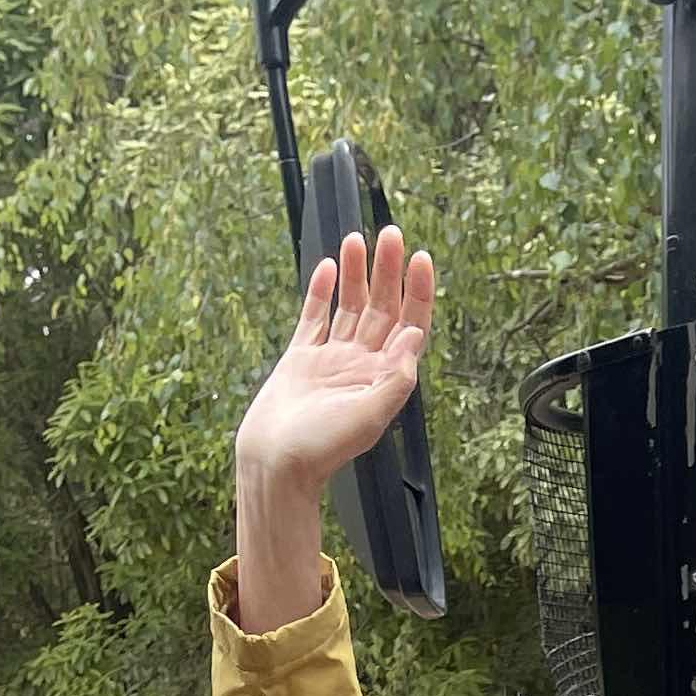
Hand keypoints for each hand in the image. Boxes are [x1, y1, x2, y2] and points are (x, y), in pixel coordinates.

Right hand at [231, 227, 434, 630]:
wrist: (275, 461)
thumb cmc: (321, 448)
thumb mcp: (368, 417)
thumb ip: (395, 379)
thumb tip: (414, 336)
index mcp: (383, 378)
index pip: (409, 326)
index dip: (418, 293)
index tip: (421, 259)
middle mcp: (362, 365)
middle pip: (383, 309)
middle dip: (389, 271)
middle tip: (391, 234)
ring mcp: (332, 359)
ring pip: (350, 306)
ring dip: (357, 273)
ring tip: (358, 239)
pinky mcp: (302, 358)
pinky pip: (316, 317)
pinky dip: (322, 291)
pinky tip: (328, 267)